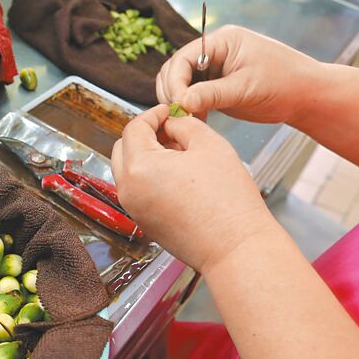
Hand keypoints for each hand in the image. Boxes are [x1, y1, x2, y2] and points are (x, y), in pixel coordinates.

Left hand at [111, 104, 276, 272]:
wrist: (235, 247)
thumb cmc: (227, 199)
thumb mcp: (208, 144)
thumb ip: (184, 125)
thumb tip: (172, 124)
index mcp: (139, 167)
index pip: (134, 128)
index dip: (153, 114)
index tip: (168, 111)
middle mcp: (128, 190)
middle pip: (123, 149)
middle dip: (144, 134)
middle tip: (170, 128)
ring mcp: (134, 209)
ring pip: (128, 171)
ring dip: (145, 155)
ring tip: (178, 152)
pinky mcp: (144, 222)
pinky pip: (138, 190)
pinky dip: (149, 176)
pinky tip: (178, 174)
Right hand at [156, 25, 321, 123]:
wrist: (305, 96)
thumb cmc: (283, 84)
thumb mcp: (245, 89)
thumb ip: (212, 94)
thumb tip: (182, 103)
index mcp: (221, 42)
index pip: (183, 58)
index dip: (176, 83)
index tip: (179, 106)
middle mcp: (213, 53)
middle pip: (174, 70)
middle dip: (173, 93)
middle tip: (180, 116)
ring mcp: (212, 70)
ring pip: (179, 85)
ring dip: (178, 103)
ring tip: (190, 120)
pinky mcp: (214, 87)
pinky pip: (190, 96)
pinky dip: (188, 109)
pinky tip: (197, 121)